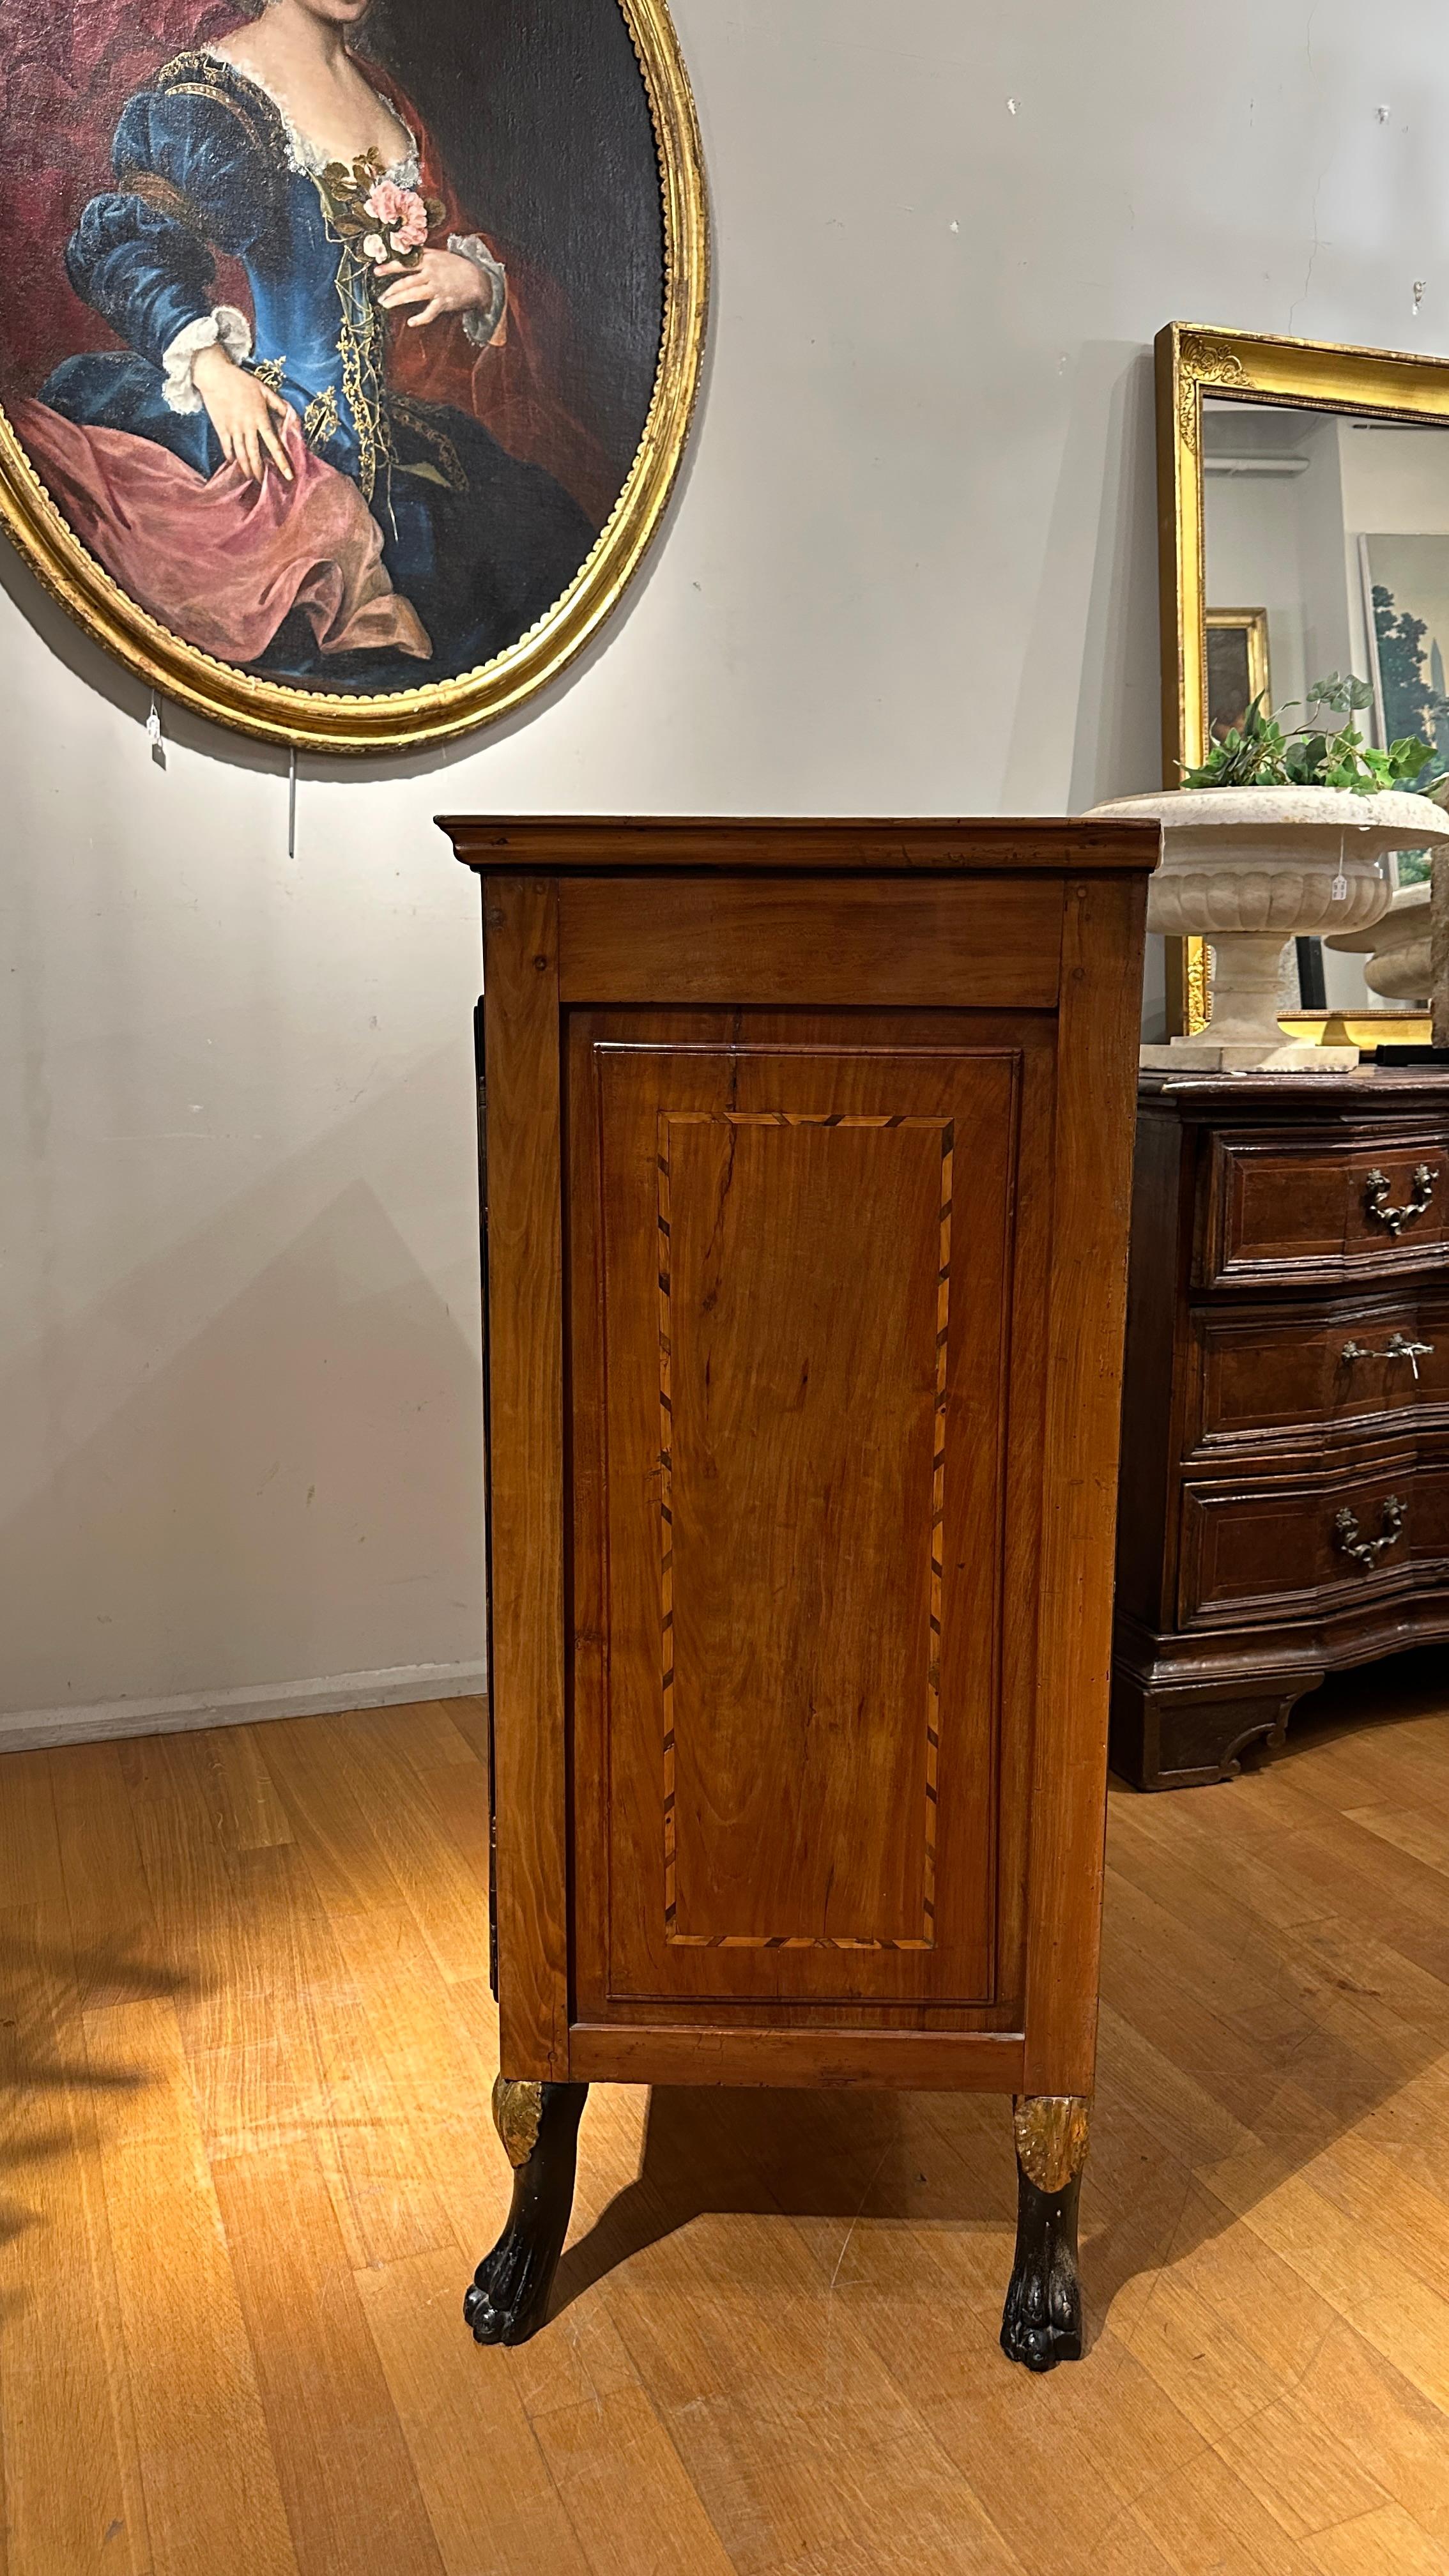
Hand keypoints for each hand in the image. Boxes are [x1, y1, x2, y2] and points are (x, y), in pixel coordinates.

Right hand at [193, 343, 294, 481]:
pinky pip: (226, 447)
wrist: (214, 374)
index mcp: (260, 418)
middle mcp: (247, 426)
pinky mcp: (220, 428)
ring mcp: (233, 428)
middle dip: (260, 471)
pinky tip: (234, 465)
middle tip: (264, 484)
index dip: (281, 461)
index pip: (273, 444)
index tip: (288, 475)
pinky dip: (230, 457)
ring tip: (250, 479)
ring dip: (246, 468)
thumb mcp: (263, 389)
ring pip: (240, 454)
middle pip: (255, 454)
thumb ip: (277, 404)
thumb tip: (291, 415)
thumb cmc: (241, 381)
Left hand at [376, 247, 493, 329]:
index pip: (405, 263)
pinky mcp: (444, 302)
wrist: (479, 281)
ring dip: (397, 300)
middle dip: (390, 290)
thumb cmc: (458, 268)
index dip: (389, 267)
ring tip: (386, 305)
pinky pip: (430, 312)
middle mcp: (431, 273)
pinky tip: (411, 322)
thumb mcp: (440, 256)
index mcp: (429, 260)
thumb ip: (424, 255)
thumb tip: (406, 253)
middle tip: (380, 297)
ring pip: (413, 294)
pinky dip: (420, 318)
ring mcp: (437, 288)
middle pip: (406, 281)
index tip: (376, 271)